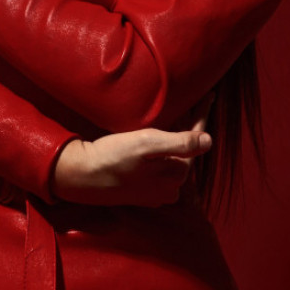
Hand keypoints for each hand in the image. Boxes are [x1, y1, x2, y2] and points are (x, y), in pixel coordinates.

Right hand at [52, 98, 213, 206]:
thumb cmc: (112, 157)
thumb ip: (180, 143)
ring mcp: (156, 193)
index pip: (195, 141)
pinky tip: (156, 144)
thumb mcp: (147, 144)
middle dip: (188, 130)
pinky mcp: (142, 193)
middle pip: (184, 152)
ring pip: (172, 161)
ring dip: (175, 142)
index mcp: (176, 175)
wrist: (79, 176)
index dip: (202, 117)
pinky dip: (162, 154)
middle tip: (193, 104)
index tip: (209, 96)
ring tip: (177, 119)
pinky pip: (160, 170)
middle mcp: (170, 189)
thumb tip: (209, 141)